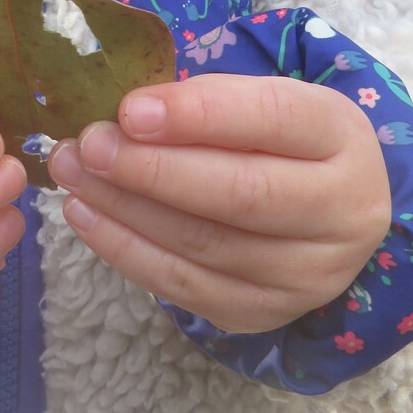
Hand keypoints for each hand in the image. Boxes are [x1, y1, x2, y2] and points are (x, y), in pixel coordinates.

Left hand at [47, 74, 390, 332]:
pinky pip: (185, 287)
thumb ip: (202, 100)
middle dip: (152, 169)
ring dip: (125, 208)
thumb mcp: (258, 98)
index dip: (197, 116)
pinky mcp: (264, 313)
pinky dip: (126, 250)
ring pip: (205, 244)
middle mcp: (340, 211)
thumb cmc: (276, 138)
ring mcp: (307, 274)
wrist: (326, 209)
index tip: (130, 109)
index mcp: (340, 136)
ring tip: (72, 173)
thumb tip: (125, 116)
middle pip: (240, 195)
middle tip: (89, 145)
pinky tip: (85, 215)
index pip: (272, 120)